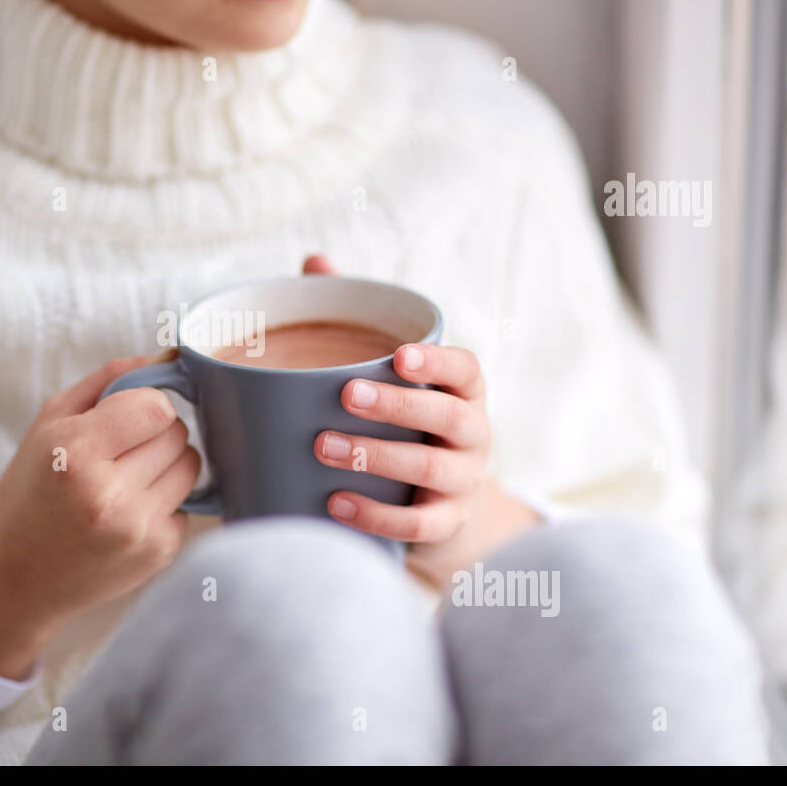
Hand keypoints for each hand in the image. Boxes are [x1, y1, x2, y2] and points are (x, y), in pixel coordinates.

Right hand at [0, 354, 199, 677]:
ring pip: (191, 464)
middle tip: (119, 451)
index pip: (156, 406)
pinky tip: (129, 512)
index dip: (144, 405)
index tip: (123, 418)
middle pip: (177, 433)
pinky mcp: (159, 552)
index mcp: (74, 454)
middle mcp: (109, 494)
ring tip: (126, 479)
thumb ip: (108, 380)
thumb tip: (168, 356)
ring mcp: (137, 528)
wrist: (16, 577)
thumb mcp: (49, 423)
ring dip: (166, 463)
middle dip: (154, 433)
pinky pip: (188, 502)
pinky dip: (166, 500)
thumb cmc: (31, 491)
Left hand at [302, 254, 537, 588]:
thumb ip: (358, 317)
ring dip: (376, 456)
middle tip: (346, 395)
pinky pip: (419, 524)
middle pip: (450, 416)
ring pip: (431, 468)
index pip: (465, 369)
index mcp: (462, 390)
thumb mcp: (391, 377)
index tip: (400, 355)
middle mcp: (472, 433)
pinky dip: (377, 516)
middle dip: (400, 404)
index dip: (437, 361)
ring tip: (322, 447)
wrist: (440, 506)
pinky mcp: (446, 524)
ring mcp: (464, 482)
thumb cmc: (407, 423)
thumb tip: (313, 261)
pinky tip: (336, 504)